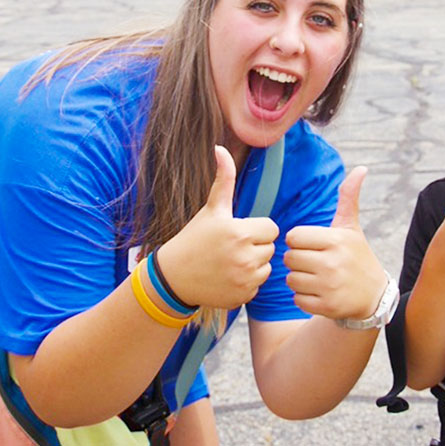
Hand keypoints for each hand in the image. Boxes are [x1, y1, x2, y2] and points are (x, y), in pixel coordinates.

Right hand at [159, 146, 278, 309]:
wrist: (173, 277)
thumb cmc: (194, 238)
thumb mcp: (211, 210)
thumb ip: (224, 179)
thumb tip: (220, 147)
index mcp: (239, 233)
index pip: (271, 228)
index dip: (256, 229)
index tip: (238, 231)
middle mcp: (244, 258)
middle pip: (270, 248)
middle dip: (255, 246)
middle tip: (231, 248)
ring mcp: (244, 280)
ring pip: (266, 268)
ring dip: (254, 265)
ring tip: (230, 262)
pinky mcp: (242, 297)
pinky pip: (257, 286)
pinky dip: (247, 283)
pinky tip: (228, 278)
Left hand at [284, 167, 386, 319]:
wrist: (374, 296)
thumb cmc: (357, 256)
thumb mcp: (352, 228)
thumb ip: (349, 198)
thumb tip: (361, 168)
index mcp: (336, 241)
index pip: (294, 237)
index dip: (300, 241)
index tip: (313, 245)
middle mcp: (332, 263)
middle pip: (289, 258)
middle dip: (298, 260)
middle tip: (314, 262)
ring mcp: (330, 287)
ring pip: (291, 279)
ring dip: (299, 279)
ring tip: (317, 277)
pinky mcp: (327, 307)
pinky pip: (297, 298)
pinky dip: (304, 297)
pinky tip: (320, 293)